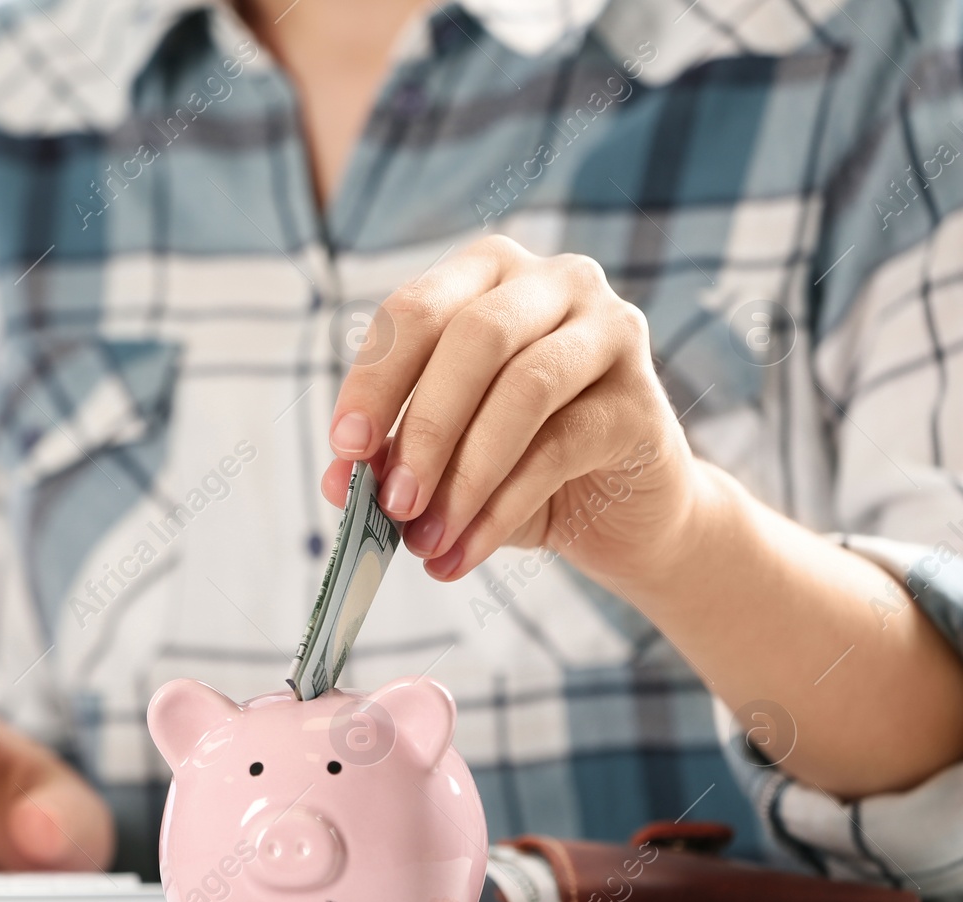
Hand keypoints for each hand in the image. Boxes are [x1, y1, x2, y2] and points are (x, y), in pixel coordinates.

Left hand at [323, 235, 704, 585]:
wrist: (624, 513)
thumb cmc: (520, 465)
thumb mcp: (442, 458)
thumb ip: (392, 457)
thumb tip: (337, 482)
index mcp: (489, 275)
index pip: (416, 311)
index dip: (373, 381)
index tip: (345, 449)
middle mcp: (556, 282)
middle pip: (474, 336)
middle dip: (423, 426)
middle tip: (391, 502)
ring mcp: (611, 333)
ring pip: (523, 388)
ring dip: (463, 474)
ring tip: (426, 538)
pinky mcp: (641, 401)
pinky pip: (559, 449)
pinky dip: (500, 508)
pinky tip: (466, 549)